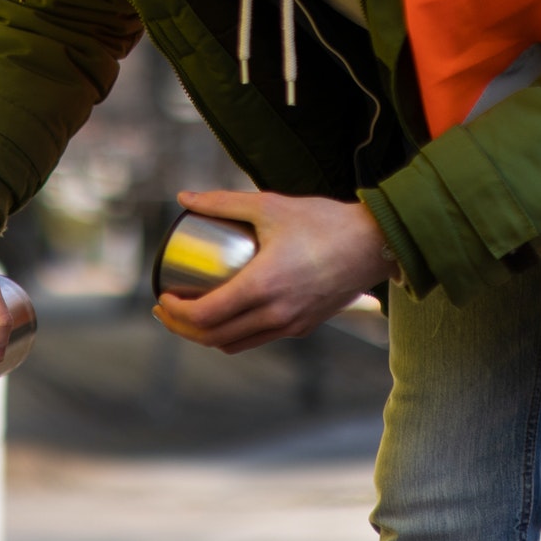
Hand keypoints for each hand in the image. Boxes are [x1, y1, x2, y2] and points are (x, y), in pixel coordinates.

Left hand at [154, 190, 394, 352]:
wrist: (378, 242)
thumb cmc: (325, 221)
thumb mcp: (271, 205)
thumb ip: (224, 202)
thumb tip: (184, 196)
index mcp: (263, 287)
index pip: (204, 316)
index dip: (175, 312)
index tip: (162, 296)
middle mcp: (275, 313)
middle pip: (211, 337)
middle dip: (180, 327)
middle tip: (165, 309)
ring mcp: (290, 325)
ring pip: (232, 344)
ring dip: (204, 335)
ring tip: (188, 316)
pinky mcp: (303, 327)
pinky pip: (256, 339)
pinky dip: (231, 335)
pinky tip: (224, 316)